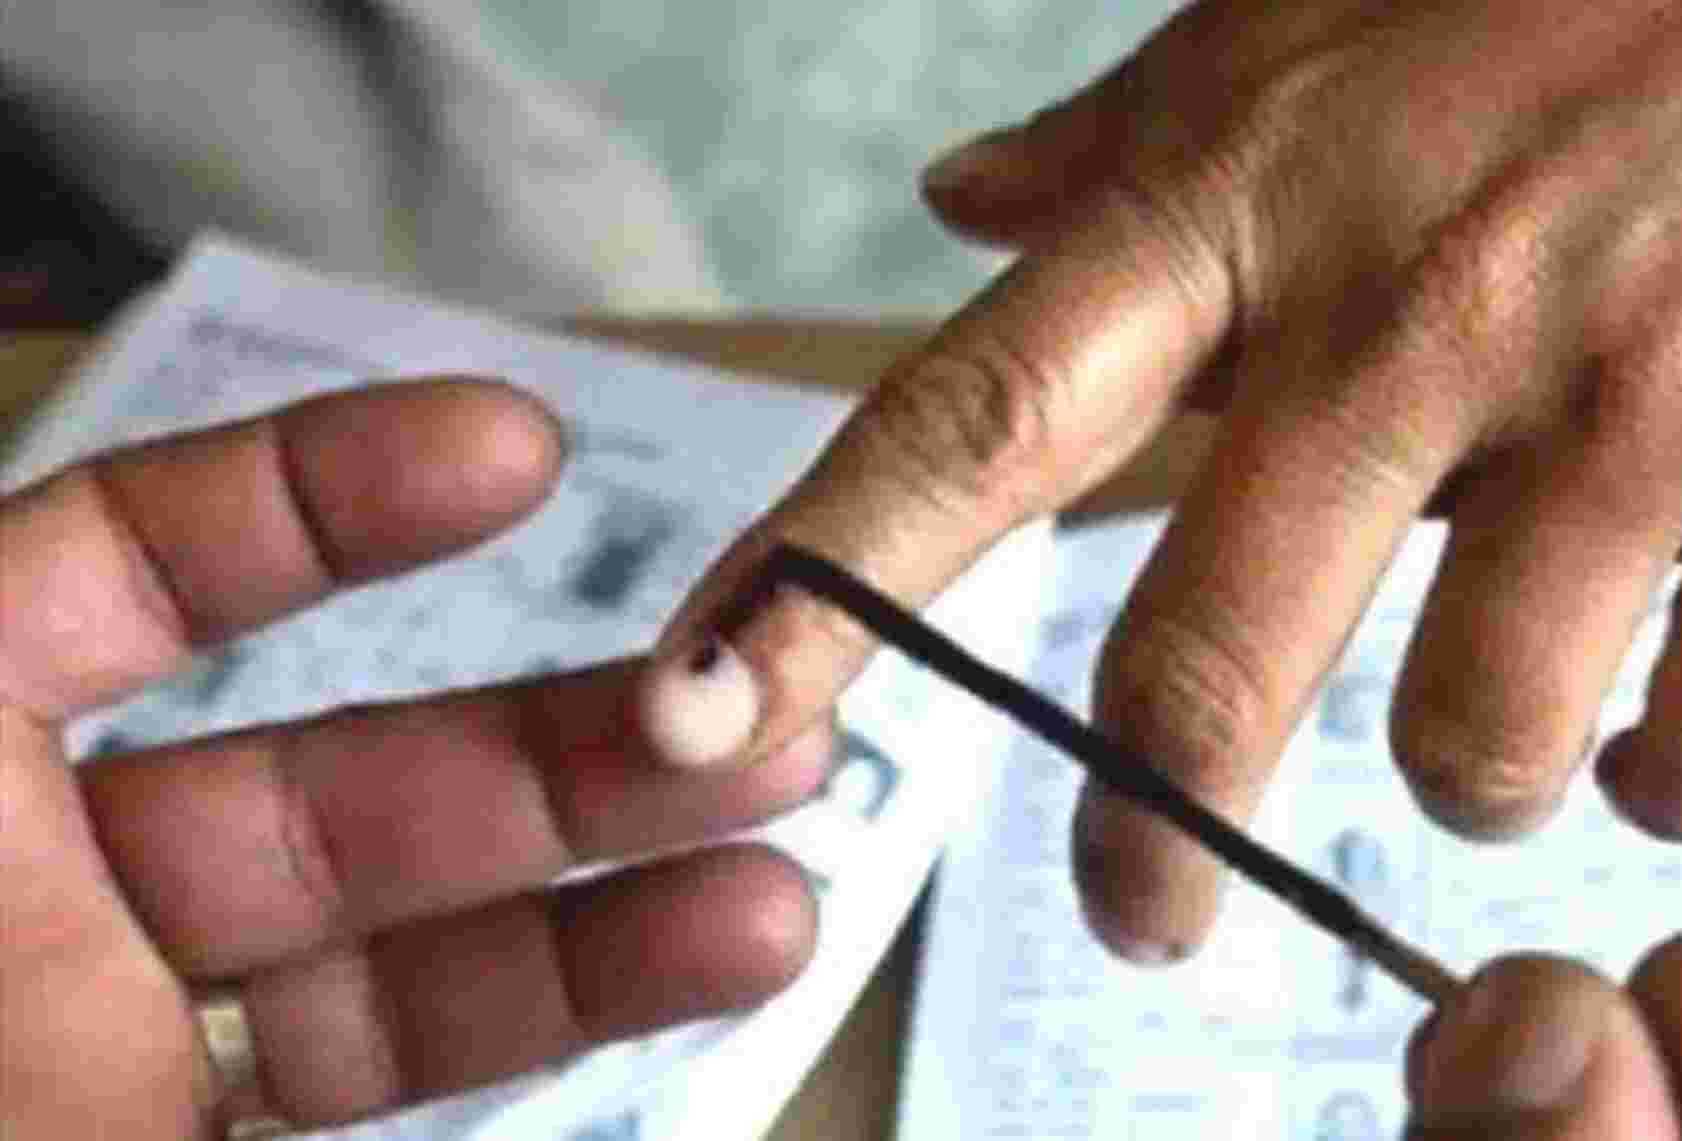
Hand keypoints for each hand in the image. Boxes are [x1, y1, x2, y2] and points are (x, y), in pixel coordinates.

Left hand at [0, 380, 829, 1136]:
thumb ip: (85, 755)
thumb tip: (329, 636)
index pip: (104, 571)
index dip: (305, 490)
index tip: (524, 451)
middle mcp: (32, 902)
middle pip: (321, 773)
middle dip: (556, 728)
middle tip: (747, 690)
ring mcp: (122, 1039)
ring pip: (398, 934)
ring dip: (610, 872)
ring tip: (788, 814)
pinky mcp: (199, 1130)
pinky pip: (398, 1052)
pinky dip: (567, 1003)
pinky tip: (721, 949)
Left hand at [639, 0, 1681, 959]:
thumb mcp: (1319, 19)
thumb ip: (1130, 139)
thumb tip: (962, 201)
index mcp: (1253, 200)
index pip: (976, 417)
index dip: (823, 579)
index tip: (709, 711)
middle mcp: (1411, 311)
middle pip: (1203, 667)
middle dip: (1147, 839)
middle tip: (1141, 909)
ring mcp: (1622, 397)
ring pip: (1472, 740)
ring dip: (1465, 774)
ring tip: (1497, 715)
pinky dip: (1671, 775)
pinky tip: (1671, 715)